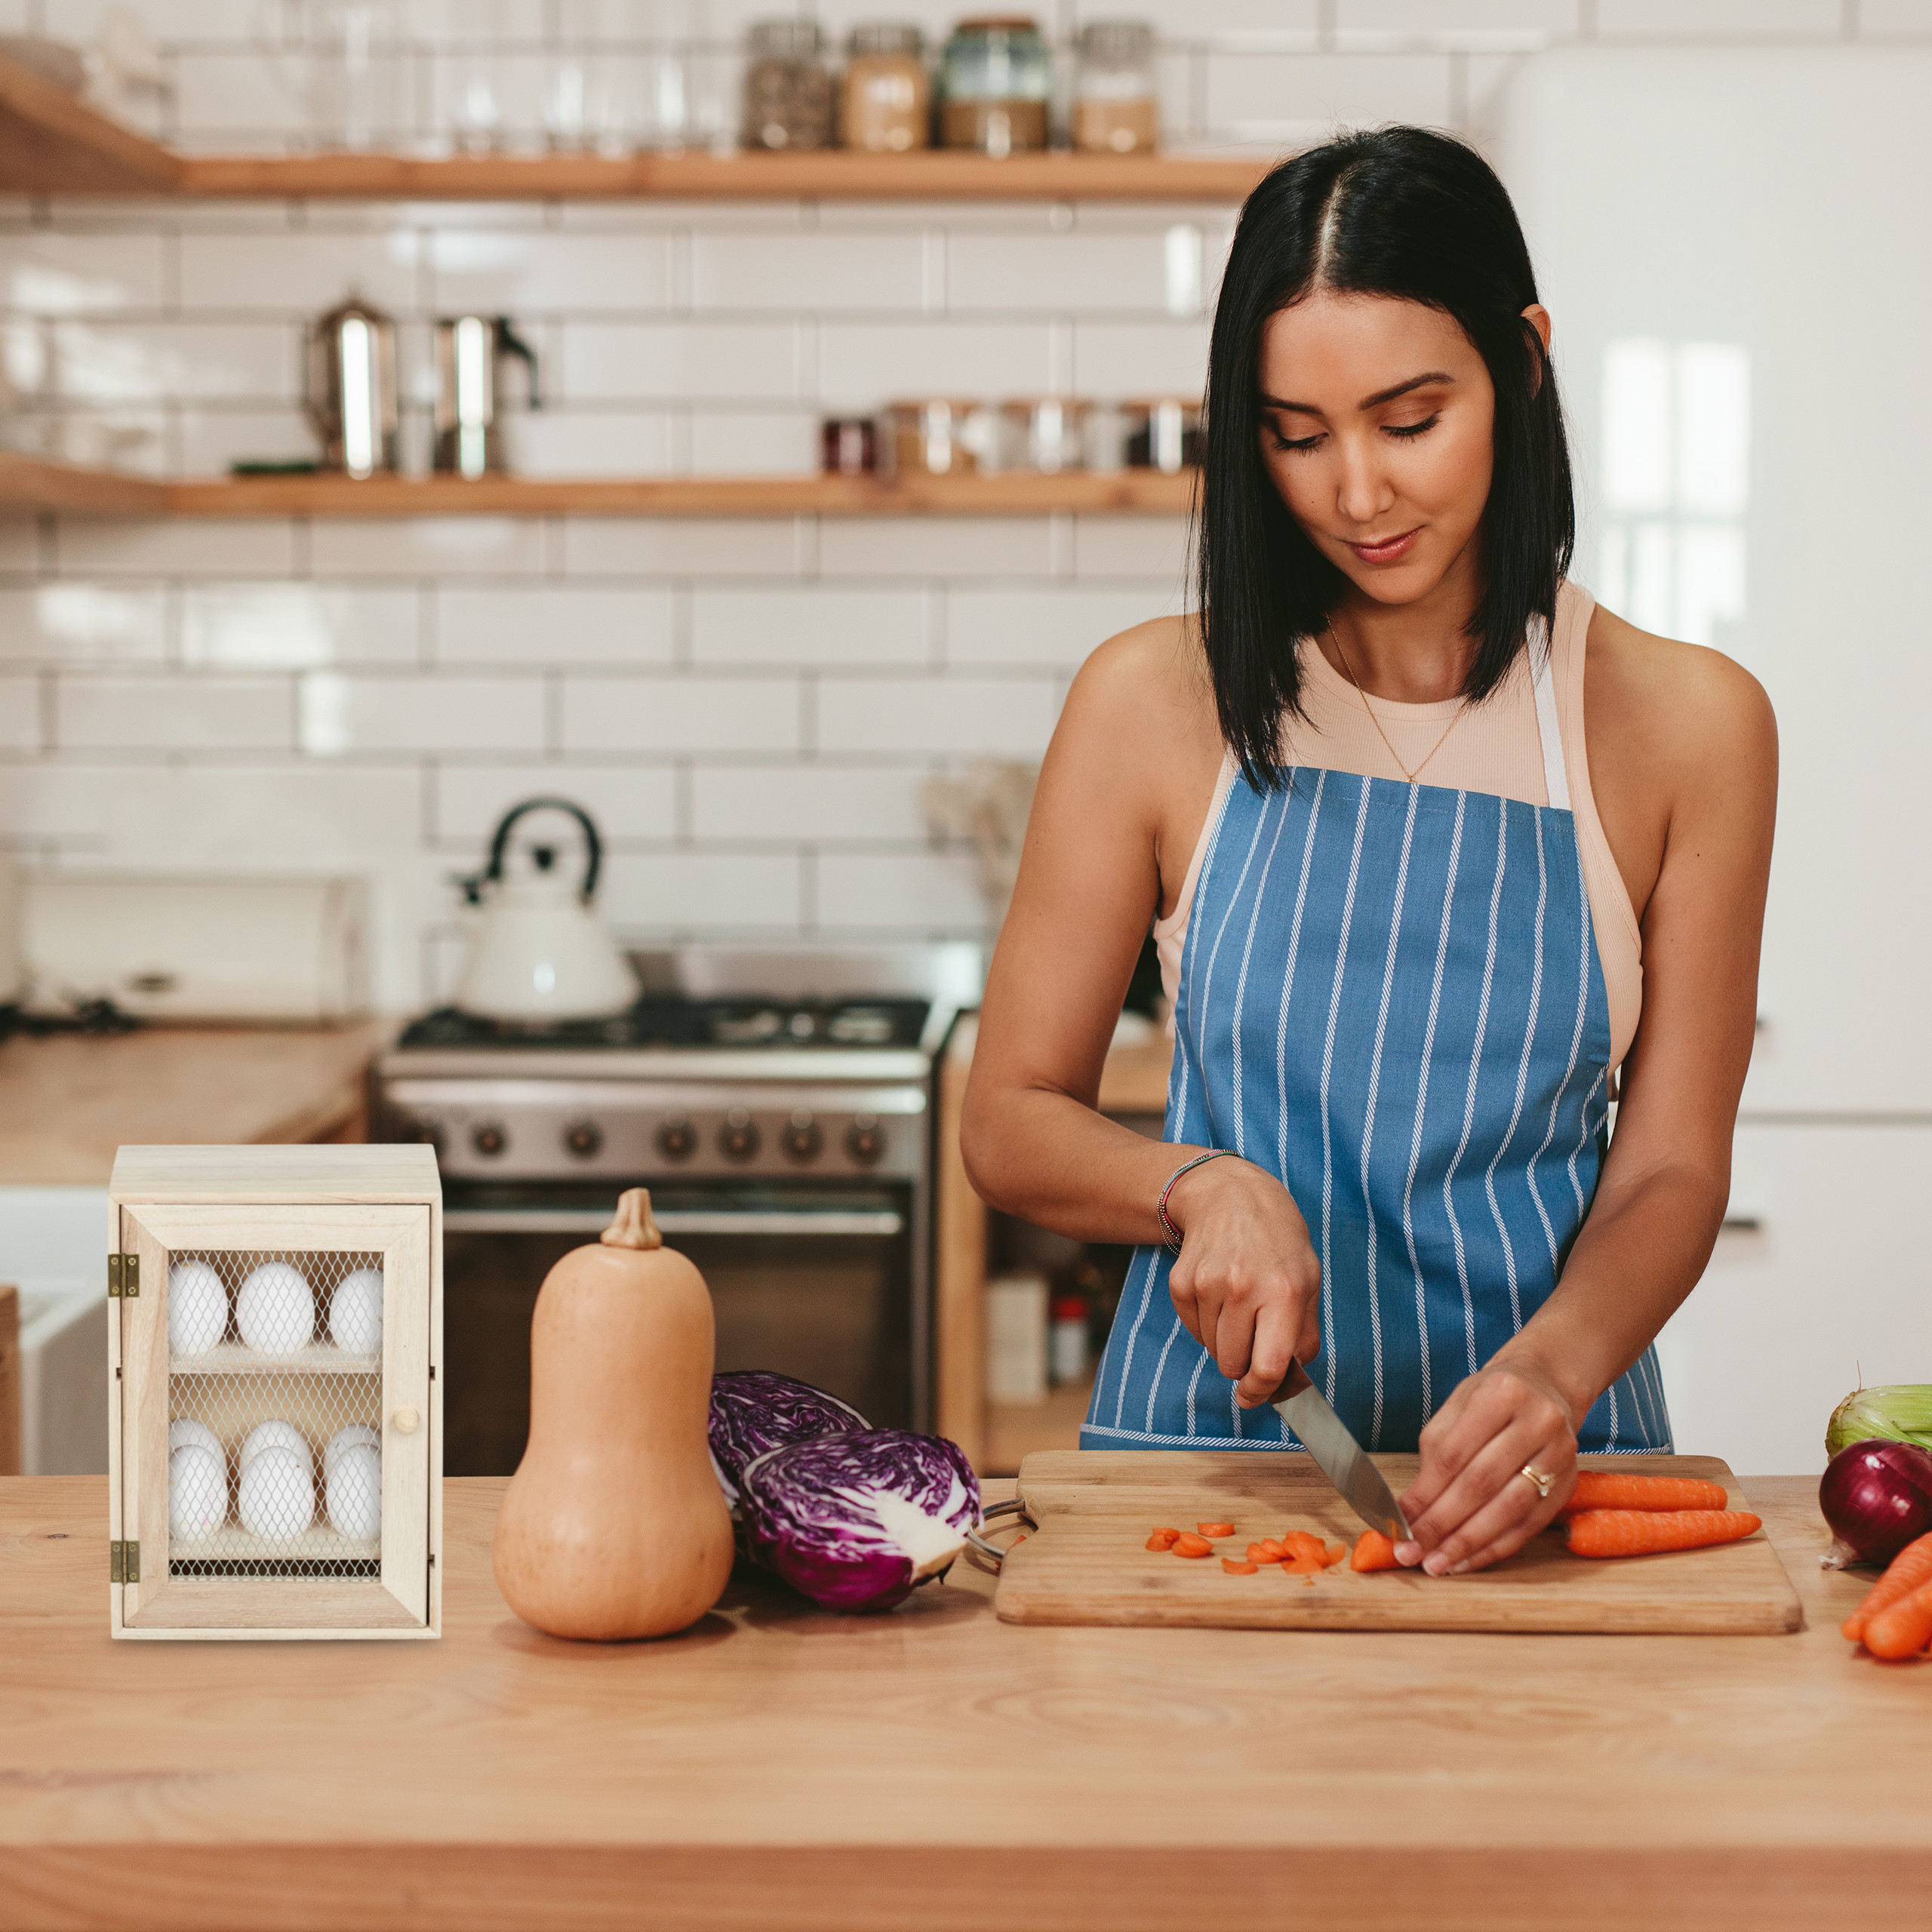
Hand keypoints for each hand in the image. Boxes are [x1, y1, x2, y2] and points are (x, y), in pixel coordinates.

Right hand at [1164, 1157, 1321, 1406]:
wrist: (1229, 1195)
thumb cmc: (1277, 1240)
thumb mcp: (1308, 1280)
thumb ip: (1304, 1334)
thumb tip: (1291, 1378)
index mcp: (1283, 1292)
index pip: (1269, 1365)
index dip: (1262, 1391)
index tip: (1256, 1397)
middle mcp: (1243, 1289)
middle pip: (1233, 1364)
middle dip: (1244, 1365)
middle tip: (1254, 1341)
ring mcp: (1207, 1285)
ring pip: (1212, 1350)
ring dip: (1226, 1343)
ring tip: (1240, 1309)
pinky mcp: (1181, 1284)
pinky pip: (1193, 1330)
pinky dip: (1207, 1326)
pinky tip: (1220, 1296)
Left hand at [1394, 1359, 1577, 1574]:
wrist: (1546, 1385)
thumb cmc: (1492, 1397)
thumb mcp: (1457, 1406)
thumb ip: (1435, 1451)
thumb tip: (1412, 1507)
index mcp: (1501, 1393)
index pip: (1454, 1454)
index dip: (1425, 1494)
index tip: (1400, 1521)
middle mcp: (1538, 1422)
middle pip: (1482, 1484)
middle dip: (1442, 1524)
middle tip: (1413, 1552)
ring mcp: (1559, 1455)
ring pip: (1510, 1510)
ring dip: (1469, 1543)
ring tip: (1438, 1564)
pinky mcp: (1568, 1484)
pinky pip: (1529, 1525)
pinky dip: (1495, 1547)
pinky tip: (1468, 1560)